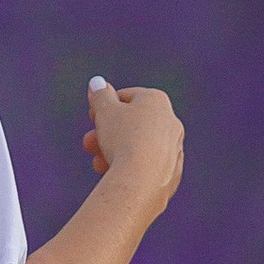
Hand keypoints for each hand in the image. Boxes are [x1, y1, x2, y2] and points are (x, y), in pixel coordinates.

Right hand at [82, 76, 183, 213]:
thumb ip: (100, 95)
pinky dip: (131, 168)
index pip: (126, 97)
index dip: (105, 106)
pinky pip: (147, 166)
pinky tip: (115, 175)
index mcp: (157, 100)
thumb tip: (97, 82)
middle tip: (88, 144)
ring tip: (98, 163)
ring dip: (115, 152)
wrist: (141, 181)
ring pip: (138, 146)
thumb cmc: (123, 140)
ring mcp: (175, 148)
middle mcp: (171, 121)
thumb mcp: (104, 111)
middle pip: (132, 124)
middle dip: (107, 133)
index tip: (92, 118)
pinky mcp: (173, 172)